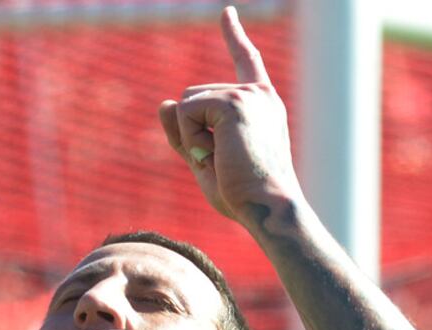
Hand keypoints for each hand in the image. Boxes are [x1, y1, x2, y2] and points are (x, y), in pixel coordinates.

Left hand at [158, 6, 302, 222]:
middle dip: (191, 132)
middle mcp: (258, 94)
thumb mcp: (207, 160)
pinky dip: (190, 138)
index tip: (226, 13)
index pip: (246, 61)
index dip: (234, 35)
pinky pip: (185, 112)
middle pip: (193, 96)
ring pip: (186, 104)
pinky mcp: (233, 102)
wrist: (268, 208)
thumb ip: (184, 133)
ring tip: (221, 161)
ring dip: (191, 137)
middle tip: (220, 164)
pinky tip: (215, 155)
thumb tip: (164, 102)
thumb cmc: (244, 194)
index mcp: (262, 105)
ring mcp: (247, 95)